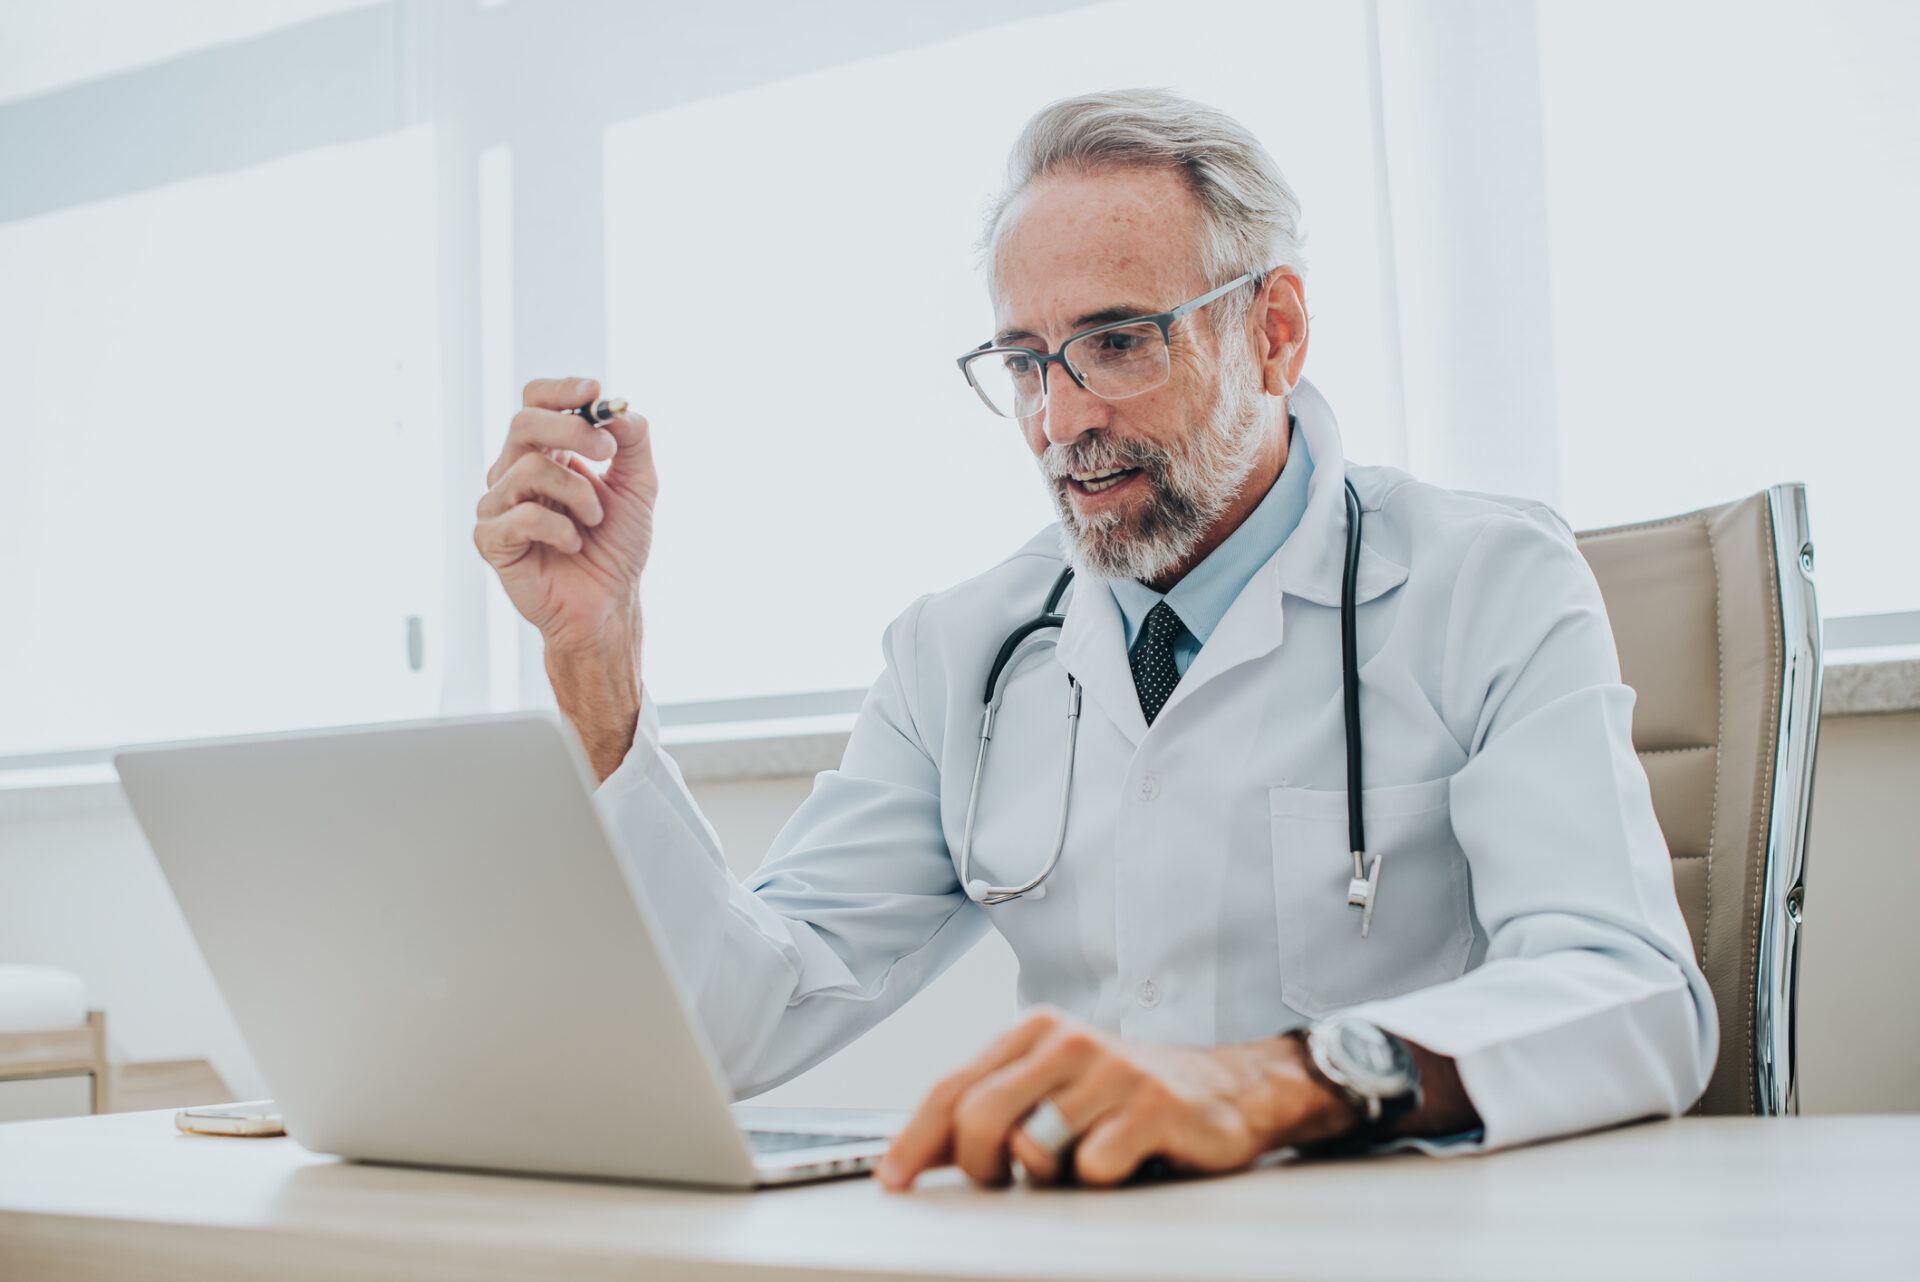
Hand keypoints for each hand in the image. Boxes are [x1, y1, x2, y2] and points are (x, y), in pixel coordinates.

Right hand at [474, 377, 655, 650]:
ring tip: (595, 520)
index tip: (593, 392)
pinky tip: (573, 545)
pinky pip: (522, 516)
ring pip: (528, 469)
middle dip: (571, 430)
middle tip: (607, 453)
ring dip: (577, 493)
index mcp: (546, 453)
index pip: (535, 402)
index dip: (559, 390)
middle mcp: (514, 472)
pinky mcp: (491, 540)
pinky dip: (560, 529)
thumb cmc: (618, 545)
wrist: (609, 604)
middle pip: (523, 423)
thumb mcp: (639, 486)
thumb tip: (617, 408)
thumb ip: (633, 442)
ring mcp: (498, 505)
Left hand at [875, 1007, 1356, 1190]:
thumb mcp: (1052, 1093)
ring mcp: (1112, 1070)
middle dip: (978, 1165)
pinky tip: (1123, 1162)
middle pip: (980, 1115)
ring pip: (1035, 1145)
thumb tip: (919, 1152)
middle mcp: (1068, 1041)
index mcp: (1034, 1031)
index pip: (954, 1087)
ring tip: (1077, 1164)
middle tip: (999, 1183)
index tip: (892, 1178)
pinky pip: (1094, 1165)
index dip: (915, 1137)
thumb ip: (991, 1114)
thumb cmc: (1128, 1099)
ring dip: (1046, 1174)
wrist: (1229, 1092)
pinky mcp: (1153, 1106)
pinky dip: (1098, 1180)